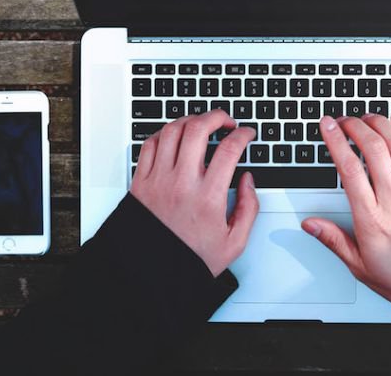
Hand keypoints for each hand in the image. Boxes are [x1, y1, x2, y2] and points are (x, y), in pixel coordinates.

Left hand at [130, 110, 258, 276]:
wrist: (153, 274)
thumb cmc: (190, 259)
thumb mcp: (234, 242)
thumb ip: (249, 208)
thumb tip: (248, 181)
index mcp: (208, 197)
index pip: (230, 149)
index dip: (243, 134)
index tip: (247, 134)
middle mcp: (182, 183)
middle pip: (198, 129)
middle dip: (217, 116)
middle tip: (226, 121)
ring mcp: (158, 180)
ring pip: (173, 131)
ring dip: (191, 120)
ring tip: (201, 124)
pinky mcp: (141, 182)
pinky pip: (150, 144)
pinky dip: (164, 133)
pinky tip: (175, 137)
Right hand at [302, 113, 390, 325]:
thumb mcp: (362, 267)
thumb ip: (334, 241)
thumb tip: (311, 224)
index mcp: (373, 220)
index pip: (349, 170)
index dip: (335, 141)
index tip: (327, 126)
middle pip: (373, 149)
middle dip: (355, 126)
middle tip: (344, 120)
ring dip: (380, 124)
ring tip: (367, 117)